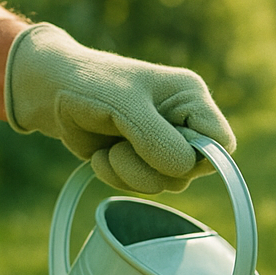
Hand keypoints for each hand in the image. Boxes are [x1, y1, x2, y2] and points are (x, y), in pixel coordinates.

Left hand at [5, 24, 235, 193]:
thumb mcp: (123, 105)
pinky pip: (141, 189)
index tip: (166, 154)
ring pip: (165, 185)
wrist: (54, 93)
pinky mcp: (142, 163)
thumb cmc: (89, 85)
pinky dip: (116, 178)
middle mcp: (183, 124)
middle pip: (191, 171)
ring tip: (109, 148)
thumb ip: (156, 138)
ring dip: (129, 174)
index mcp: (190, 97)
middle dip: (152, 168)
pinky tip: (102, 155)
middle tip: (122, 145)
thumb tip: (183, 169)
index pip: (221, 143)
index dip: (200, 157)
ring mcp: (163, 146)